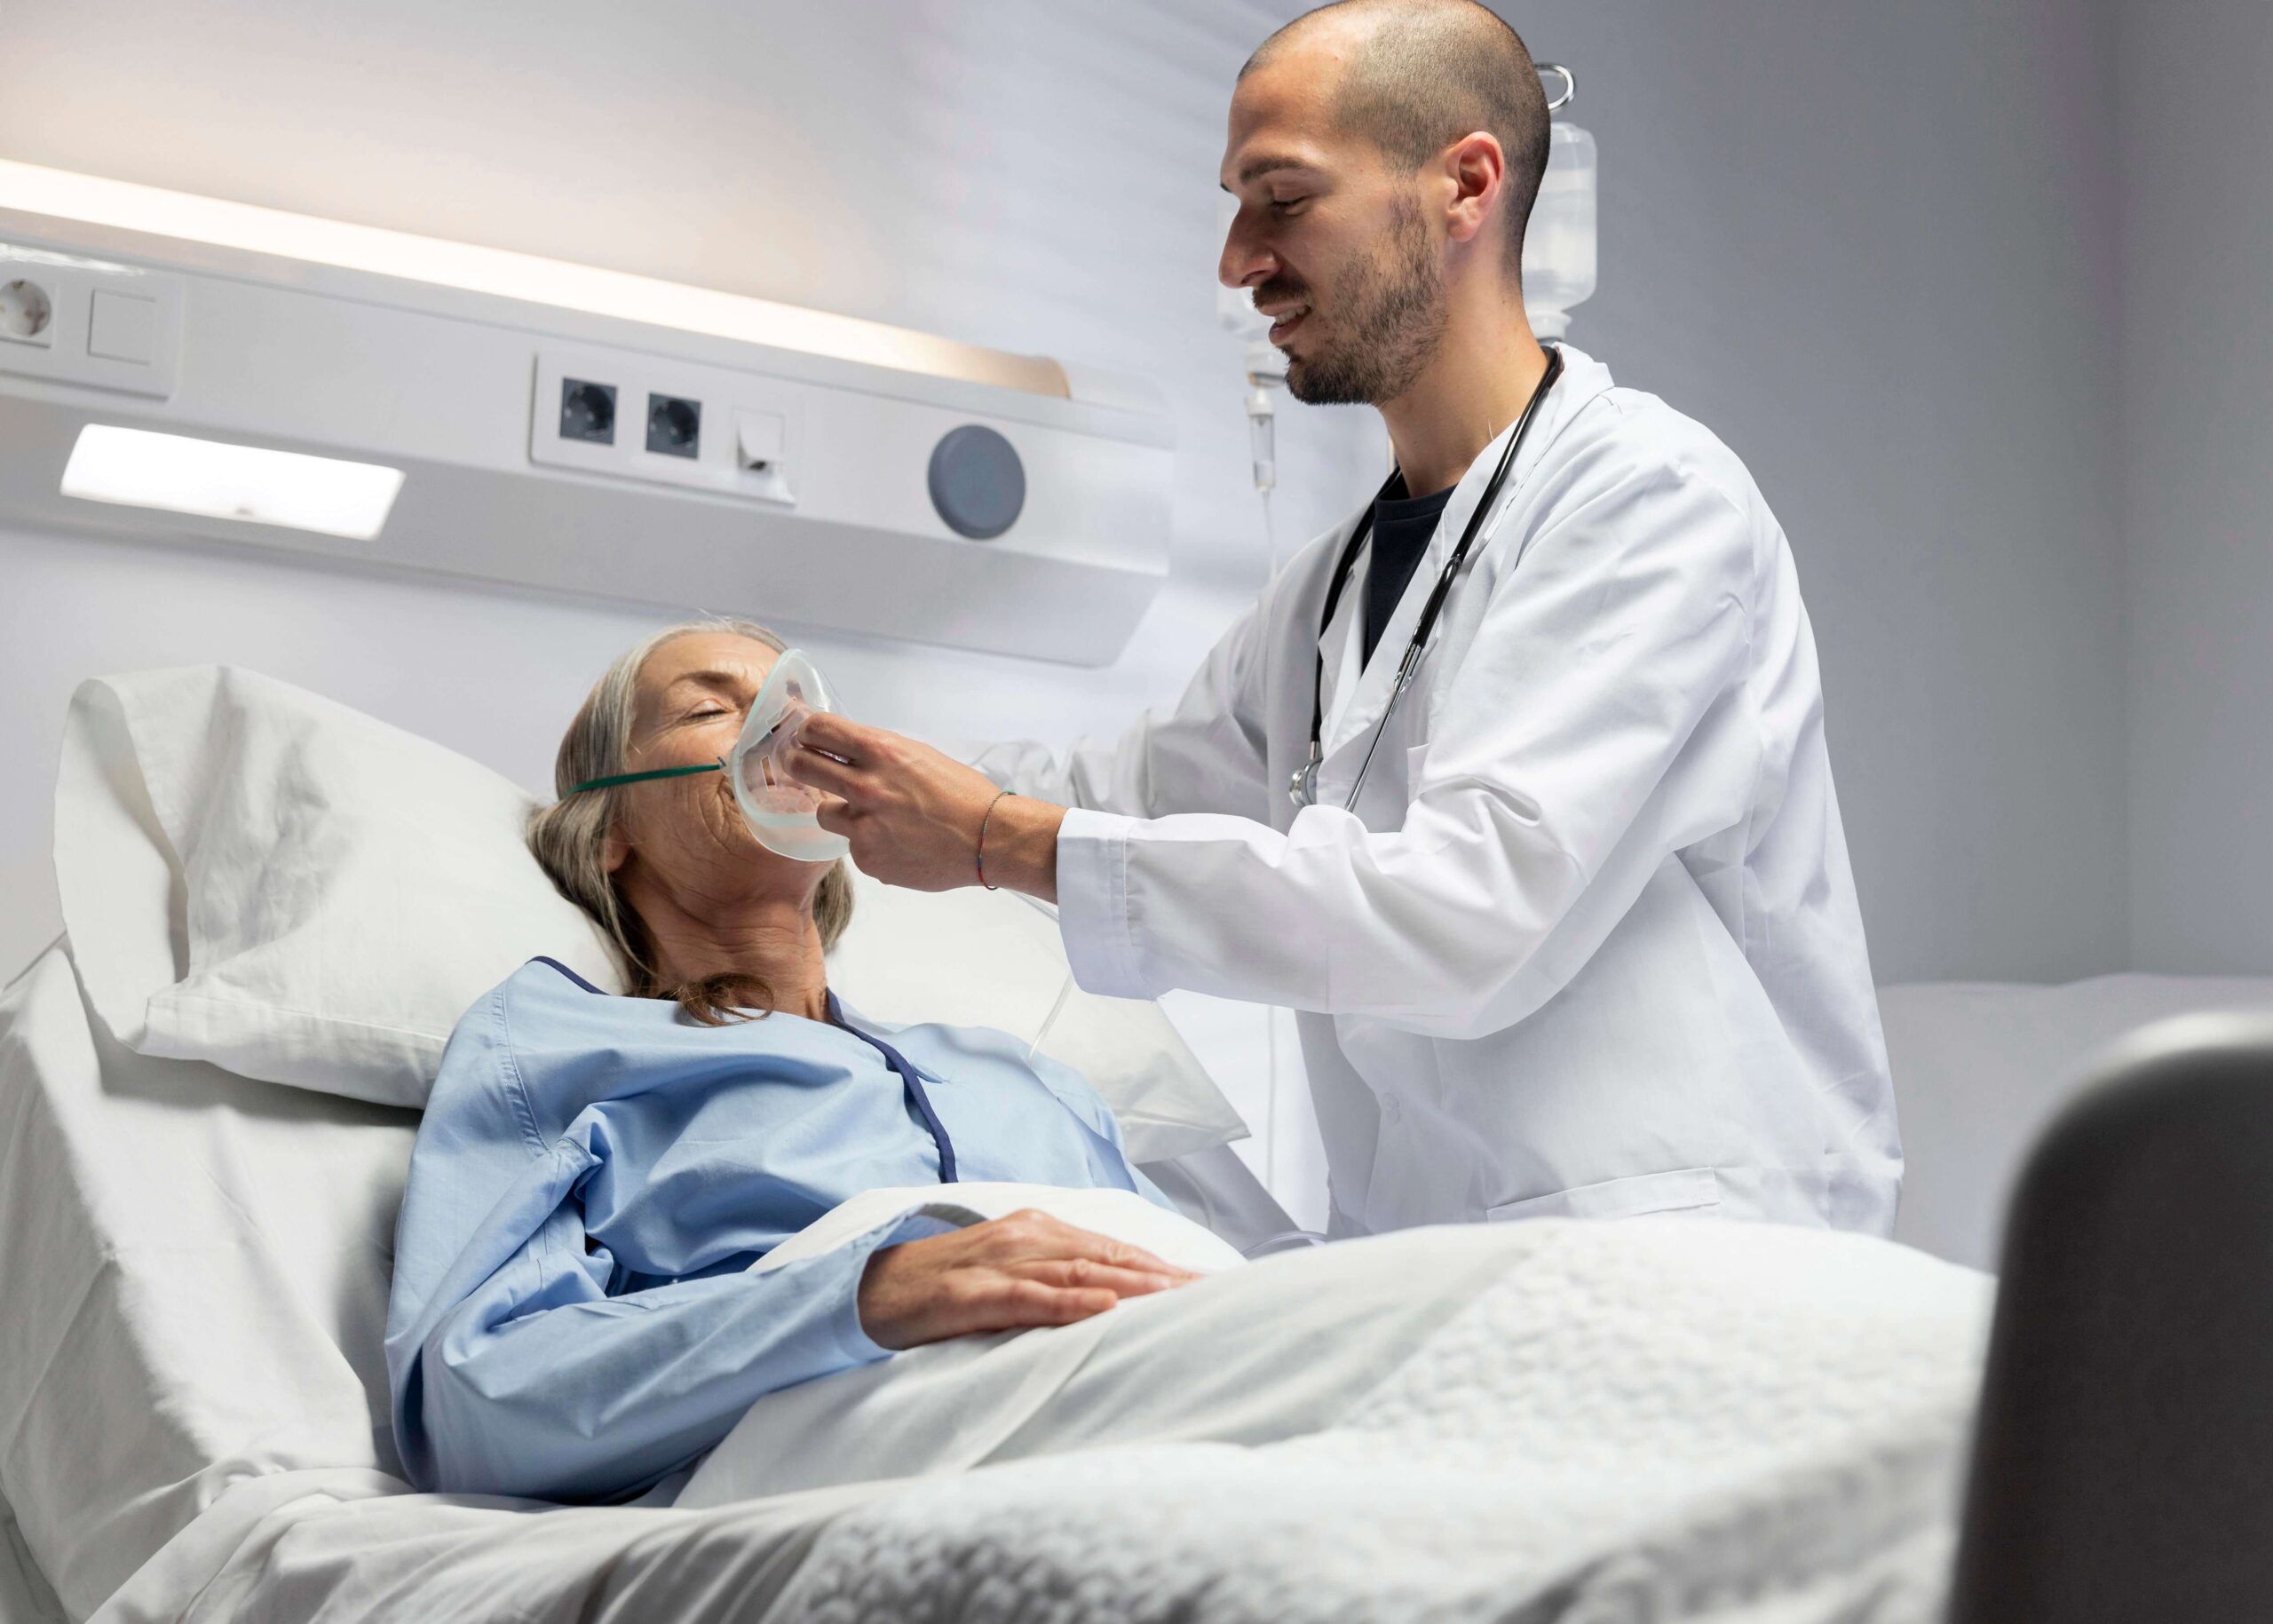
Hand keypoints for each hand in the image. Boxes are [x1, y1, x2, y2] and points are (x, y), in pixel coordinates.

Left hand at [783, 713, 1065, 897]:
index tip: (805, 736)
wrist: (988, 839)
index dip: (807, 731)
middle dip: (798, 764)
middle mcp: (865, 785)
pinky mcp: (867, 859)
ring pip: (824, 813)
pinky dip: (869, 844)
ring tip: (874, 818)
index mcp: (881, 751)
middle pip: (802, 766)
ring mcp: (863, 826)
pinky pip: (853, 846)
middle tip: (801, 766)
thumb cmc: (962, 793)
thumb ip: (879, 754)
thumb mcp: (919, 756)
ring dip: (841, 812)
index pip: (819, 729)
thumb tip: (846, 753)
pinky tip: (897, 843)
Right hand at [856, 1208, 1199, 1349]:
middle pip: (1111, 1256)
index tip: (1214, 1285)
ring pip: (1079, 1272)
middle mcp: (1026, 1237)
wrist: (865, 1287)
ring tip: (1181, 1299)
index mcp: (1039, 1231)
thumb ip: (1055, 1280)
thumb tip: (1114, 1300)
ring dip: (1135, 1286)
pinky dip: (1069, 1301)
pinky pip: (1027, 1297)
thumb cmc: (944, 1286)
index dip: (1167, 1267)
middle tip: (1217, 1294)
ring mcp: (998, 1263)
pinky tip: (1103, 1307)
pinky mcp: (970, 1294)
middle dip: (1167, 1277)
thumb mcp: (1008, 1275)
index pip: (1117, 1250)